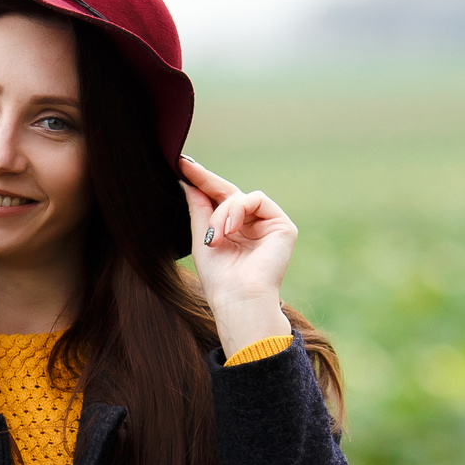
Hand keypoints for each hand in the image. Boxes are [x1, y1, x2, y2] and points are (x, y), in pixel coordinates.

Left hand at [179, 156, 297, 355]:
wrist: (238, 299)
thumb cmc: (219, 278)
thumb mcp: (202, 238)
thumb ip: (198, 209)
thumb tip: (188, 182)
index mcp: (234, 232)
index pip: (218, 201)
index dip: (202, 182)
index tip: (181, 165)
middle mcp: (252, 227)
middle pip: (229, 193)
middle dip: (207, 181)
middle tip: (187, 168)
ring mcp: (268, 225)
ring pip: (240, 197)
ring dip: (222, 212)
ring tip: (214, 236)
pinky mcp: (283, 226)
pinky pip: (256, 199)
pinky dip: (238, 210)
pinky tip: (230, 229)